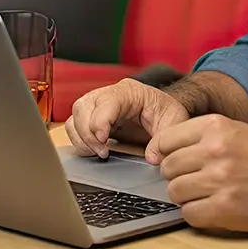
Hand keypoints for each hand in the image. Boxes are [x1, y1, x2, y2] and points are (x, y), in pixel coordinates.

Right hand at [65, 78, 189, 159]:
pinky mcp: (91, 116)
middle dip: (88, 133)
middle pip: (83, 107)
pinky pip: (74, 125)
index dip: (100, 121)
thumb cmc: (165, 111)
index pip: (105, 101)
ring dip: (81, 138)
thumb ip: (164, 138)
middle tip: (103, 152)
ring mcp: (97, 103)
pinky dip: (79, 140)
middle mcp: (108, 94)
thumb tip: (152, 157)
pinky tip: (93, 150)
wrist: (162, 109)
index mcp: (128, 91)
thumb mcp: (174, 121)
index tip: (103, 140)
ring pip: (75, 116)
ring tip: (99, 152)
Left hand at [150, 114, 247, 232]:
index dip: (166, 153)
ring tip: (207, 195)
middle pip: (168, 168)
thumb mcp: (236, 131)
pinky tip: (214, 208)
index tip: (174, 162)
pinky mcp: (224, 209)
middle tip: (197, 180)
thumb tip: (159, 153)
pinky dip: (198, 214)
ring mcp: (218, 180)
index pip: (165, 140)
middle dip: (178, 177)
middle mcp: (213, 150)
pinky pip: (189, 214)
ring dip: (187, 197)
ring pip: (175, 192)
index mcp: (215, 126)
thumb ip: (199, 137)